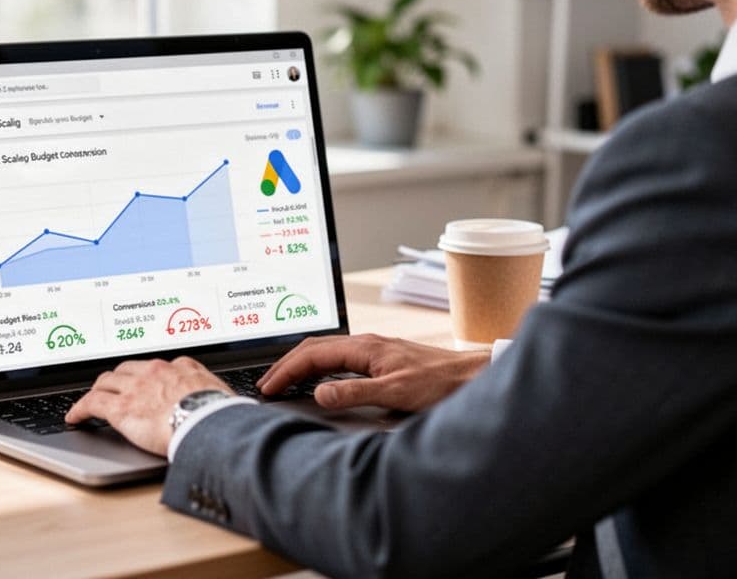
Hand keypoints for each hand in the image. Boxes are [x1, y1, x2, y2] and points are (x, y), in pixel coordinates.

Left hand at [66, 357, 231, 456]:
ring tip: (92, 400)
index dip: (144, 376)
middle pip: (126, 369)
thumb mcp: (220, 394)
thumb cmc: (219, 415)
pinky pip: (92, 403)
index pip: (155, 368)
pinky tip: (75, 417)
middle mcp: (154, 372)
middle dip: (117, 379)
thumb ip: (210, 391)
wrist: (209, 423)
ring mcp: (135, 388)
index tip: (142, 383)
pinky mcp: (120, 407)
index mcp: (180, 367)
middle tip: (112, 389)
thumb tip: (216, 399)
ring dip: (98, 390)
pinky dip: (80, 409)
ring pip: (106, 382)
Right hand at [257, 334, 489, 411]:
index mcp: (363, 347)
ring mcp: (373, 348)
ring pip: (325, 349)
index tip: (269, 387)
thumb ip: (355, 393)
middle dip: (285, 364)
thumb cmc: (439, 383)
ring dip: (300, 363)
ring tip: (283, 380)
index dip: (286, 370)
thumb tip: (319, 393)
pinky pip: (337, 356)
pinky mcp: (380, 357)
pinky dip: (317, 365)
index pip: (312, 355)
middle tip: (266, 384)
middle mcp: (365, 343)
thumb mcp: (395, 392)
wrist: (470, 377)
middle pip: (313, 347)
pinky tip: (318, 377)